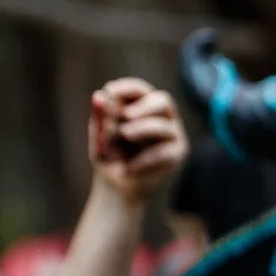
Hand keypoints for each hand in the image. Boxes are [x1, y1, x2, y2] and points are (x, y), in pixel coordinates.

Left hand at [88, 77, 186, 203]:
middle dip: (143, 106)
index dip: (127, 88)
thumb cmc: (109, 156)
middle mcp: (161, 117)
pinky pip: (163, 152)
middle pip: (162, 101)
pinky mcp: (176, 154)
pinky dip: (143, 159)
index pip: (139, 90)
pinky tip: (128, 168)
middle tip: (125, 115)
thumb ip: (101, 117)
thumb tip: (99, 96)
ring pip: (164, 126)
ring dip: (143, 129)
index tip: (110, 91)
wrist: (116, 187)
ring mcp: (172, 135)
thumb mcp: (100, 136)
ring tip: (124, 135)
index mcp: (141, 106)